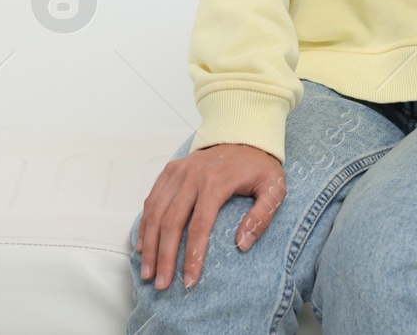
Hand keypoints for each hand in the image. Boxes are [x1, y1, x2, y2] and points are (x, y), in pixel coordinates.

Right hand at [135, 142, 284, 289]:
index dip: (192, 255)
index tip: (189, 280)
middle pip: (172, 222)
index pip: (200, 225)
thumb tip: (242, 244)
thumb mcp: (274, 188)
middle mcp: (192, 176)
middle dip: (164, 256)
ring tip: (148, 272)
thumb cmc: (259, 165)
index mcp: (216, 182)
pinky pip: (152, 199)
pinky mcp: (170, 170)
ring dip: (149, 245)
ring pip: (156, 212)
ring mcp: (178, 172)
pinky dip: (145, 223)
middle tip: (161, 284)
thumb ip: (262, 216)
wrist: (243, 134)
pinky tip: (142, 245)